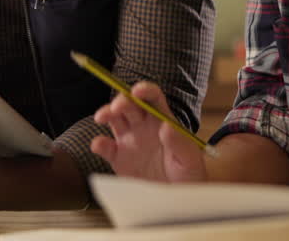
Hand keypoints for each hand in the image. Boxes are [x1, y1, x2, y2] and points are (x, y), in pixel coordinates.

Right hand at [90, 81, 207, 183]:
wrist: (177, 198)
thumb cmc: (188, 174)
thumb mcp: (190, 159)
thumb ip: (179, 142)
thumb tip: (167, 125)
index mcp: (162, 120)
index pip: (152, 98)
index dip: (144, 90)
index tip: (137, 91)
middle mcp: (143, 126)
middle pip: (129, 104)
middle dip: (122, 100)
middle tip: (118, 107)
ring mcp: (129, 141)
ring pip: (114, 119)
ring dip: (106, 112)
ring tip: (102, 117)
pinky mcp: (119, 159)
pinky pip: (105, 147)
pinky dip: (99, 144)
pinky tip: (100, 146)